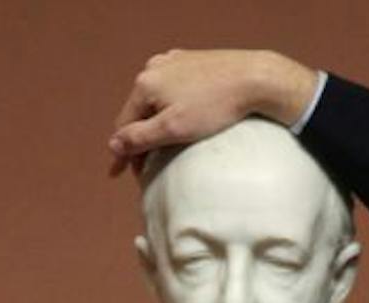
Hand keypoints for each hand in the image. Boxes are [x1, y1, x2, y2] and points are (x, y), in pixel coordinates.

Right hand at [108, 49, 320, 172]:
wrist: (254, 78)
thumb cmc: (216, 105)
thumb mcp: (173, 128)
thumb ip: (140, 137)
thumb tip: (113, 144)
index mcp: (145, 83)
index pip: (124, 124)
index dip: (122, 152)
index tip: (118, 174)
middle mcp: (154, 68)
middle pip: (139, 112)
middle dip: (139, 138)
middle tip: (143, 167)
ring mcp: (174, 62)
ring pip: (156, 101)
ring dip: (155, 123)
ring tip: (161, 147)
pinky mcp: (192, 62)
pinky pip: (173, 91)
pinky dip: (171, 109)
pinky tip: (180, 121)